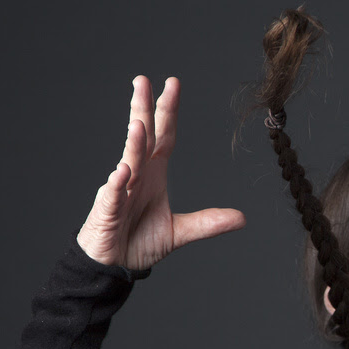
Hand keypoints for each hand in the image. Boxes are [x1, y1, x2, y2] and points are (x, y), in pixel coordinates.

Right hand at [76, 76, 245, 269]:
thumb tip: (242, 218)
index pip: (164, 136)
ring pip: (128, 163)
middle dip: (142, 110)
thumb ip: (207, 223)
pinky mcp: (107, 213)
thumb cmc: (138, 242)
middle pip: (142, 138)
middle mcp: (136, 176)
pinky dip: (117, 185)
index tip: (172, 85)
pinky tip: (122, 172)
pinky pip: (113, 197)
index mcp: (153, 174)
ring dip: (134, 144)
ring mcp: (120, 192)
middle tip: (143, 82)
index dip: (168, 112)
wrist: (114, 266)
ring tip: (139, 123)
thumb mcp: (179, 232)